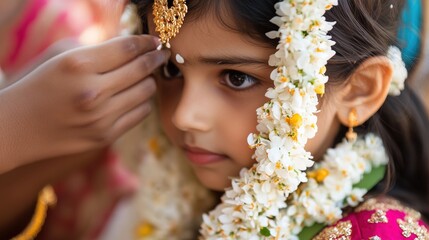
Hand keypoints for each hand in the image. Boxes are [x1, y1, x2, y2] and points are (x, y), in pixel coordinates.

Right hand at [0, 35, 168, 171]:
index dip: (146, 42)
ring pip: (145, 92)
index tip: (154, 41)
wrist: (18, 128)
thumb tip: (134, 48)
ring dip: (149, 80)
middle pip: (141, 69)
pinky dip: (142, 102)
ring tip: (145, 76)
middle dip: (156, 58)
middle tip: (161, 54)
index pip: (126, 48)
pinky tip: (136, 96)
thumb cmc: (41, 86)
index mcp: (78, 64)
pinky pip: (140, 113)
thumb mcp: (62, 59)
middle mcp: (92, 91)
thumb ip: (99, 51)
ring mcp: (100, 117)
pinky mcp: (105, 136)